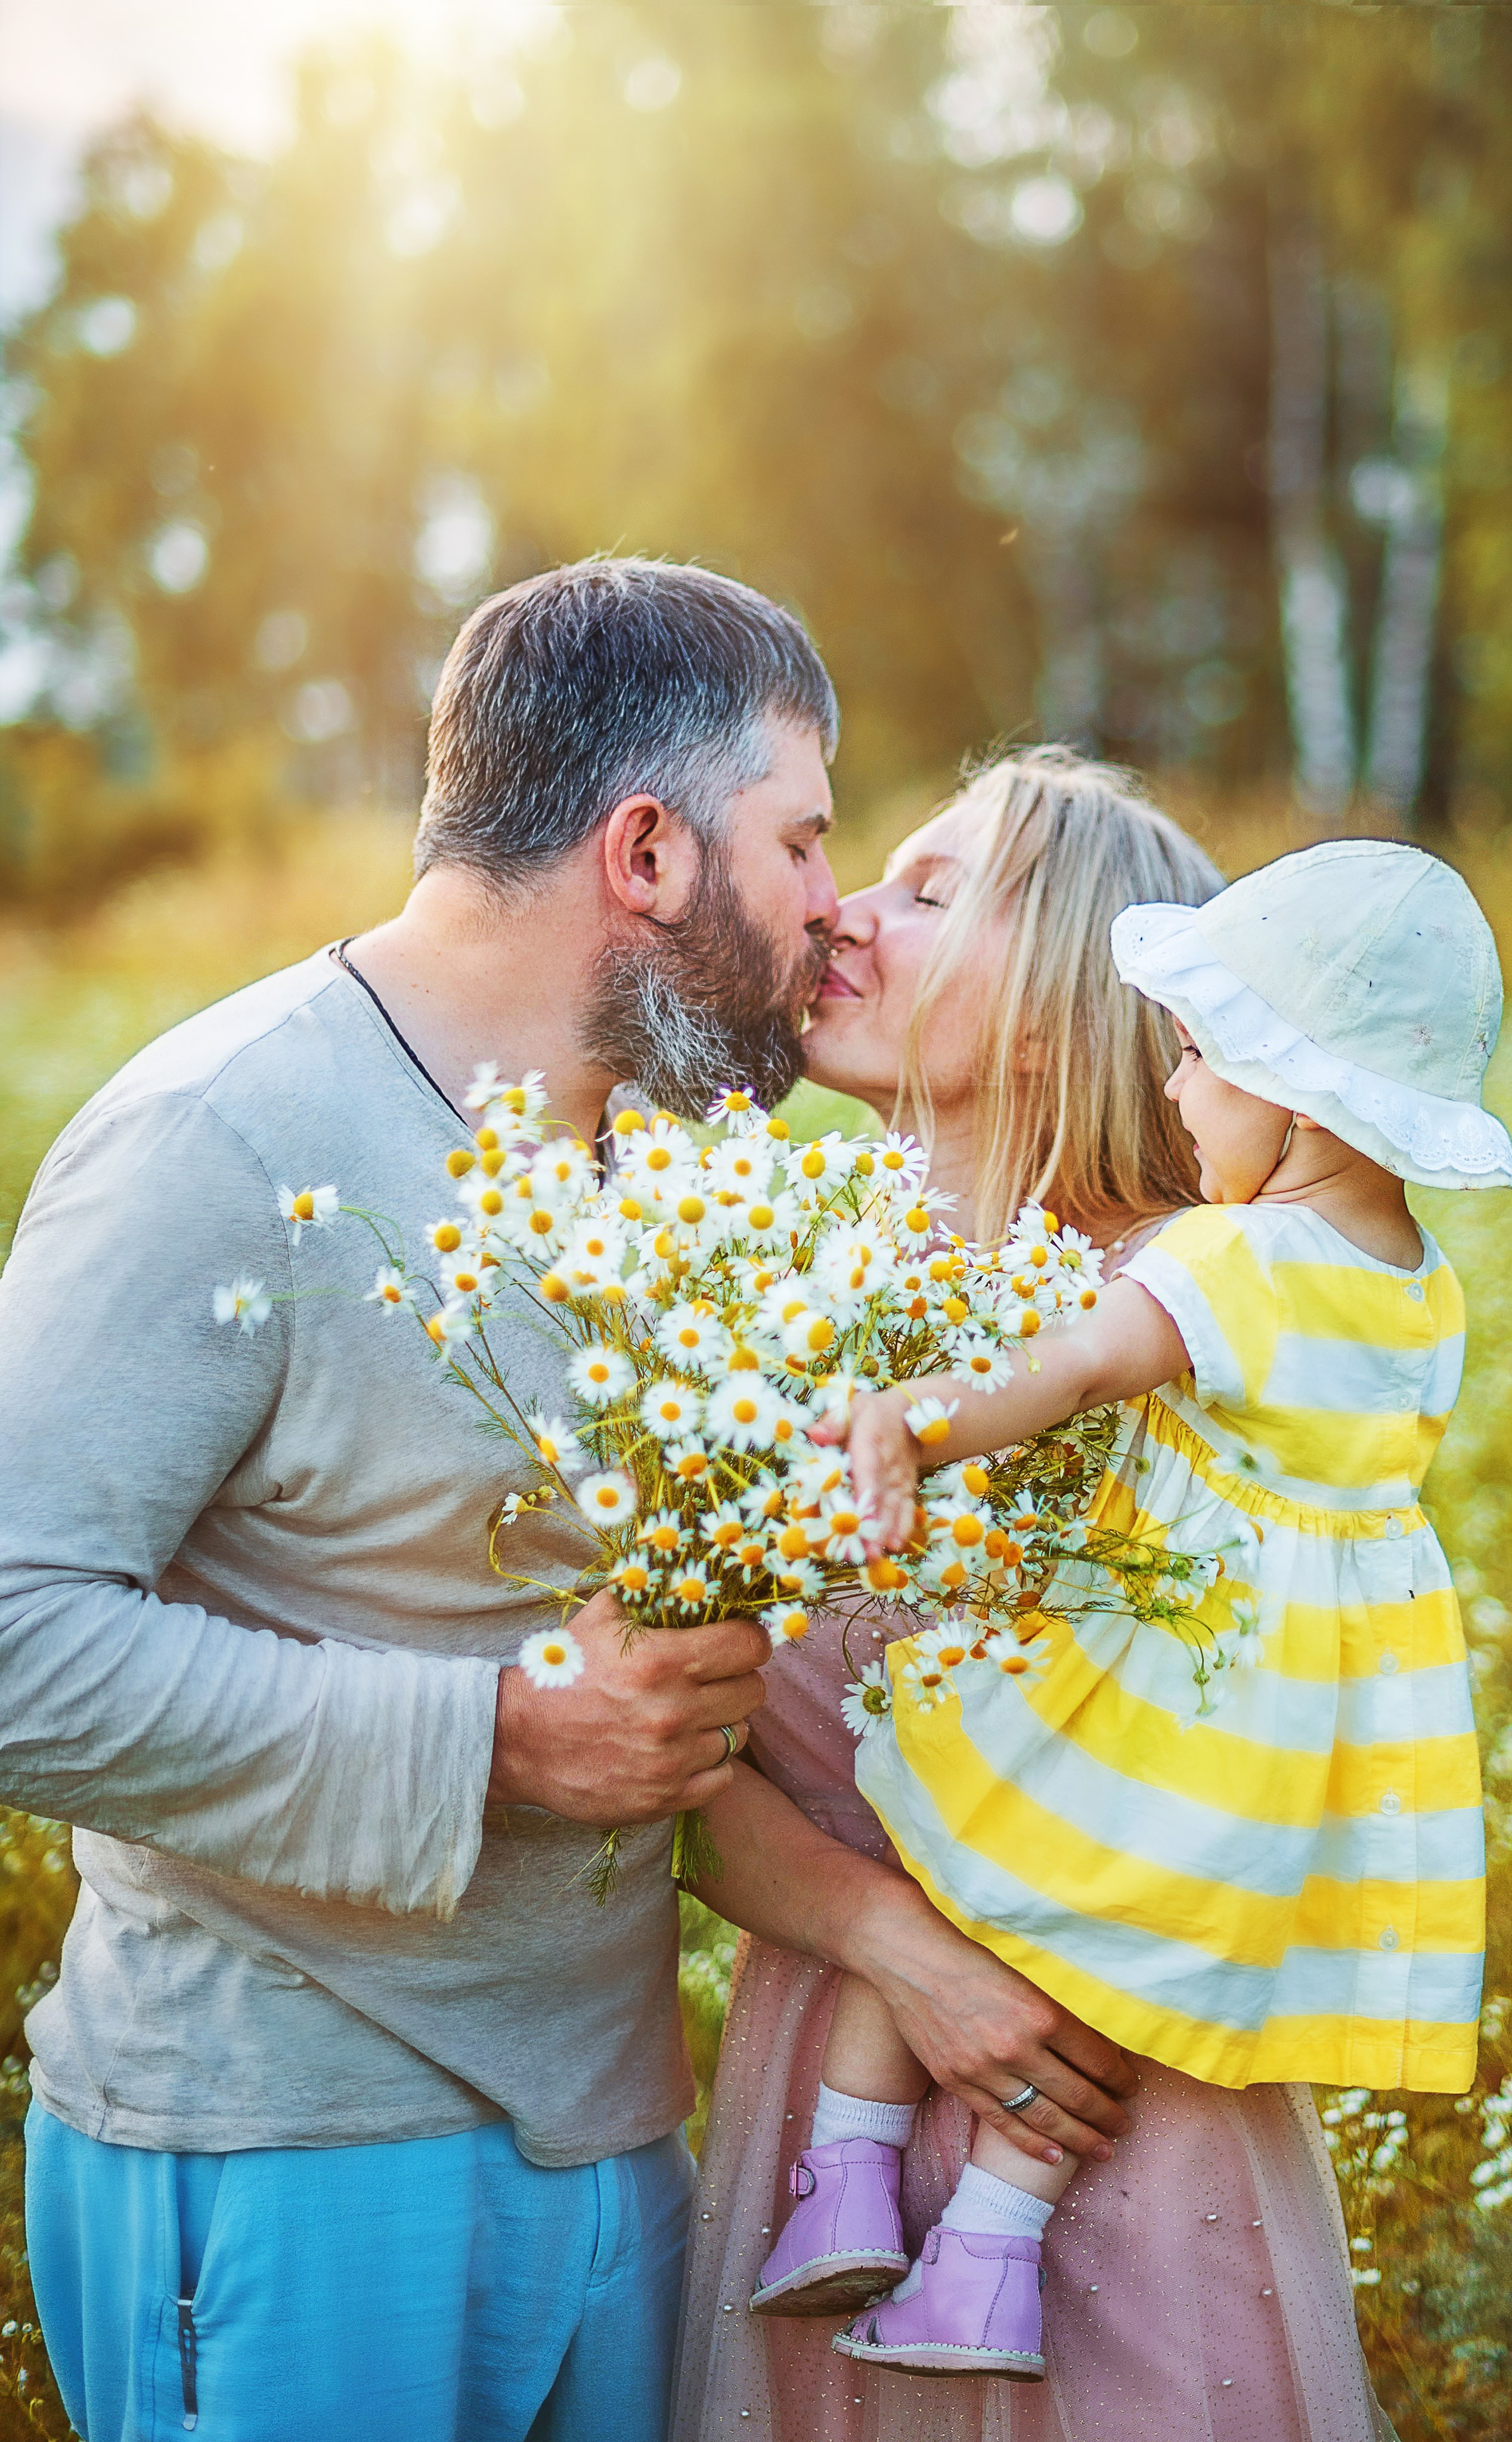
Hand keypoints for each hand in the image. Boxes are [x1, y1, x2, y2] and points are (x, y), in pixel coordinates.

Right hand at [488, 1589, 770, 1822]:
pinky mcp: (663, 1798)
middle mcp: (672, 1712)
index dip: (749, 1640)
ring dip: (721, 1722)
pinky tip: (684, 1750)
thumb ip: (647, 1593)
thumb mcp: (599, 1619)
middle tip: (714, 1679)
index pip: (749, 1646)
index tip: (736, 1642)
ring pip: (739, 1735)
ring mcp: (670, 1761)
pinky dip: (710, 1764)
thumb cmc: (562, 1673)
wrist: (516, 1740)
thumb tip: (687, 1571)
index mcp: (662, 1661)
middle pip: (753, 1692)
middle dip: (737, 1680)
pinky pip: (722, 1778)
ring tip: (692, 1715)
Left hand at [813, 1386, 925, 1554]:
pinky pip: (906, 1510)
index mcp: (870, 1442)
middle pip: (880, 1498)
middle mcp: (888, 1464)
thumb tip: (815, 1435)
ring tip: (875, 1556)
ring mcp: (899, 1479)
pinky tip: (895, 1547)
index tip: (856, 1519)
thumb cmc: (869, 1413)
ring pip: (892, 1509)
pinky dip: (902, 1528)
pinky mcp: (906, 1489)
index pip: (867, 1471)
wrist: (908, 1415)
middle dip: (872, 1526)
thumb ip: (833, 1421)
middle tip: (864, 1553)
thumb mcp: (850, 1405)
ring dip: (884, 1533)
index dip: (863, 1495)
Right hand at [852, 1878, 1137, 2166]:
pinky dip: (1032, 2143)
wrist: (909, 1957)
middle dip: (1108, 2114)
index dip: (1120, 2077)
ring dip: (1080, 2137)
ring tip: (1103, 2149)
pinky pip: (1003, 2123)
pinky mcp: (958, 2083)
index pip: (1096, 2058)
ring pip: (1045, 2117)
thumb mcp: (1024, 1975)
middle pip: (1077, 2094)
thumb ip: (1055, 2011)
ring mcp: (985, 2070)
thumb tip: (1097, 2044)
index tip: (1131, 2086)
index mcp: (1040, 2013)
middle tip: (1125, 2125)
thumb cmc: (970, 1956)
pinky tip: (1055, 2155)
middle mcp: (1016, 2047)